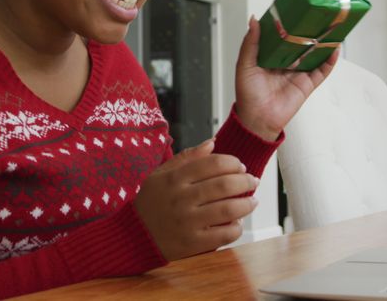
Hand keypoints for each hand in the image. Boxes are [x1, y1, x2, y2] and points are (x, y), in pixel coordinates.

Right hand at [133, 139, 259, 260]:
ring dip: (246, 204)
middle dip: (245, 181)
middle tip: (252, 181)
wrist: (134, 236)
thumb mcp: (160, 174)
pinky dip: (236, 227)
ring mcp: (188, 222)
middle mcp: (182, 198)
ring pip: (229, 209)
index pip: (213, 163)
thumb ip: (187, 157)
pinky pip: (224, 235)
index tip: (239, 165)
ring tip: (252, 201)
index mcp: (175, 178)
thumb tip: (212, 142)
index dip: (232, 162)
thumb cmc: (151, 202)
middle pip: (224, 185)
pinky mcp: (193, 243)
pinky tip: (237, 222)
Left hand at [234, 16, 338, 140]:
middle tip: (315, 15)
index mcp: (270, 56)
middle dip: (308, 31)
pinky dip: (329, 61)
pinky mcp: (307, 84)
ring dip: (322, 43)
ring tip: (330, 28)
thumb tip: (254, 21)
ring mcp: (298, 73)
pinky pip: (322, 71)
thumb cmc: (248, 94)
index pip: (282, 36)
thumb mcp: (245, 65)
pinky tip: (334, 49)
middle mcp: (286, 63)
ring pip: (314, 54)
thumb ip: (251, 43)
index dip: (287, 24)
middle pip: (301, 43)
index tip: (293, 10)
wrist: (258, 119)